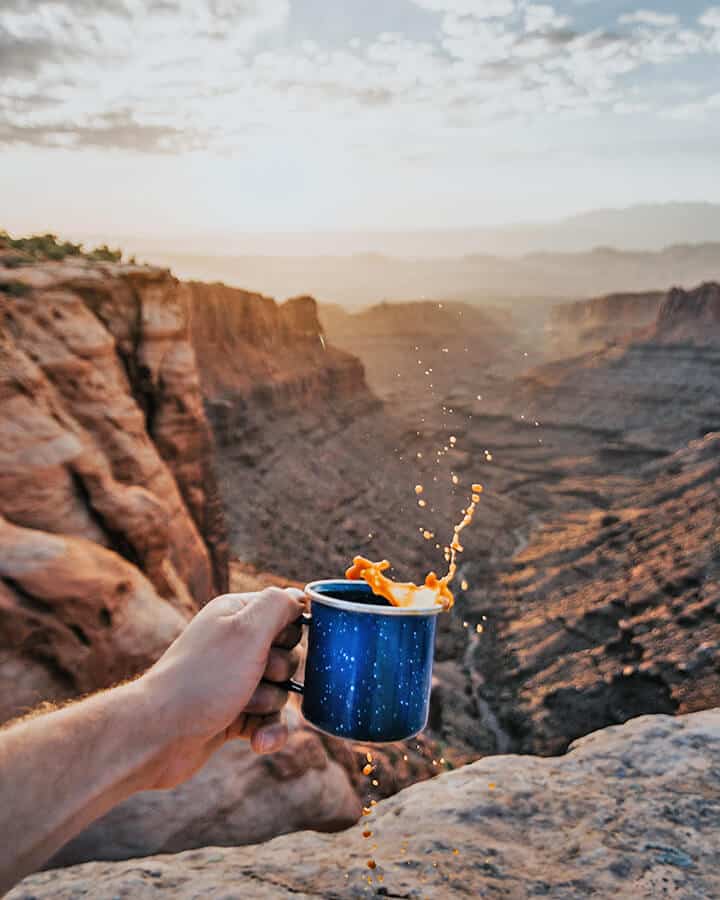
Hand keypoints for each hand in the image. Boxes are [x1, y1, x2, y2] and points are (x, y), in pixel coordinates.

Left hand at [138, 587, 304, 789]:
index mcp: (237, 614)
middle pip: (289, 655)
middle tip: (254, 675)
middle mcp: (236, 644)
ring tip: (242, 707)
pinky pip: (270, 720)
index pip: (288, 612)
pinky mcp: (234, 714)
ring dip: (269, 704)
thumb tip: (299, 597)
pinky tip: (258, 741)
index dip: (290, 632)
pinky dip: (268, 731)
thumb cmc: (204, 677)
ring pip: (282, 691)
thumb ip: (279, 605)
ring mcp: (235, 681)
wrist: (158, 734)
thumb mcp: (247, 629)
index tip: (275, 643)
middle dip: (279, 672)